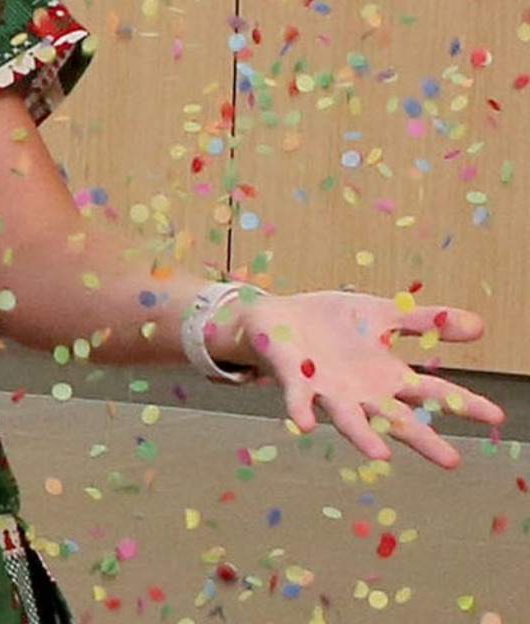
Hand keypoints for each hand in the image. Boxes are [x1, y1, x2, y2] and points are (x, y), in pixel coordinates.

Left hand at [233, 290, 503, 467]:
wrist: (278, 317)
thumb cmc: (332, 323)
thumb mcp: (383, 315)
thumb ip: (425, 322)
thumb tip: (479, 326)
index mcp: (387, 376)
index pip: (433, 391)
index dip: (463, 402)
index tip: (496, 416)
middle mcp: (362, 392)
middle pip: (397, 418)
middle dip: (422, 438)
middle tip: (451, 460)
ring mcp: (328, 390)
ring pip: (349, 418)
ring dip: (363, 436)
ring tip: (381, 455)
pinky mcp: (295, 379)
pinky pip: (298, 398)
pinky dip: (301, 410)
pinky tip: (303, 424)